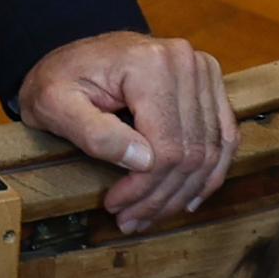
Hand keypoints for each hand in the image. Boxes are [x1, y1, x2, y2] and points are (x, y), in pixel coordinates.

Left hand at [17, 31, 237, 233]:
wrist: (74, 58)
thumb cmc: (59, 80)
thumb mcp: (54, 104)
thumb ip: (95, 134)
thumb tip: (144, 162)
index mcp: (149, 64)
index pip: (166, 146)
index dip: (144, 188)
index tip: (117, 206)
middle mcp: (185, 62)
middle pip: (191, 152)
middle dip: (162, 196)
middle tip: (132, 220)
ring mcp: (202, 70)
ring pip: (210, 151)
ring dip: (184, 192)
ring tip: (152, 214)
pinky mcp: (209, 82)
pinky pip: (223, 137)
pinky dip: (210, 172)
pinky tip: (189, 197)